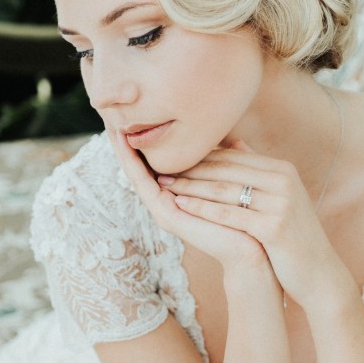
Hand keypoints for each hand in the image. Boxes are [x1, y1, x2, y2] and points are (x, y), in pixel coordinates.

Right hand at [107, 129, 266, 270]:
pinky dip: (133, 165)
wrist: (252, 249)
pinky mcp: (167, 215)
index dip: (145, 141)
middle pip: (141, 168)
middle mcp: (168, 201)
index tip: (136, 113)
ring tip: (111, 126)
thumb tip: (236, 138)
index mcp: (181, 193)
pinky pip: (144, 185)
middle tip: (112, 114)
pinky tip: (124, 145)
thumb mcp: (232, 182)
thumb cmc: (246, 218)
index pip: (157, 164)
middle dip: (127, 143)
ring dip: (123, 152)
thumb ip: (229, 163)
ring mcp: (164, 209)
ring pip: (137, 175)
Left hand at [156, 139, 347, 305]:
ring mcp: (281, 203)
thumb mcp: (279, 197)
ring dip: (190, 185)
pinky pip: (229, 214)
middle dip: (190, 167)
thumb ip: (257, 170)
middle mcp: (284, 180)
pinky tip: (180, 205)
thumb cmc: (293, 236)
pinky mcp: (274, 227)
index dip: (201, 156)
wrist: (318, 272)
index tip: (173, 157)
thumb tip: (234, 142)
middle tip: (158, 166)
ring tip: (162, 183)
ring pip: (224, 189)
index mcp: (283, 170)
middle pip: (226, 169)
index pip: (233, 156)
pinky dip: (202, 208)